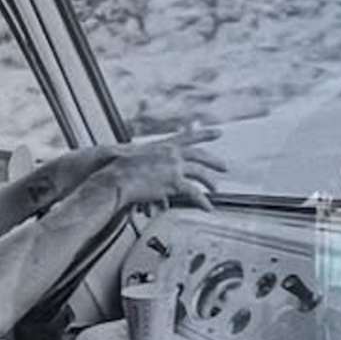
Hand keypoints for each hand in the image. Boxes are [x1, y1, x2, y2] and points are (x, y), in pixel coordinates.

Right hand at [105, 131, 220, 209]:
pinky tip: (208, 206)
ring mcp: (175, 166)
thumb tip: (146, 161)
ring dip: (210, 182)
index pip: (190, 136)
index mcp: (165, 144)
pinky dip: (202, 201)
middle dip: (214, 161)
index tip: (218, 132)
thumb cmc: (119, 167)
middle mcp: (173, 153)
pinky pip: (194, 192)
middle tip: (224, 166)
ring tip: (216, 189)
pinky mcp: (174, 182)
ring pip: (200, 173)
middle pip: (200, 156)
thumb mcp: (134, 154)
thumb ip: (146, 158)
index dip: (205, 134)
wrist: (115, 175)